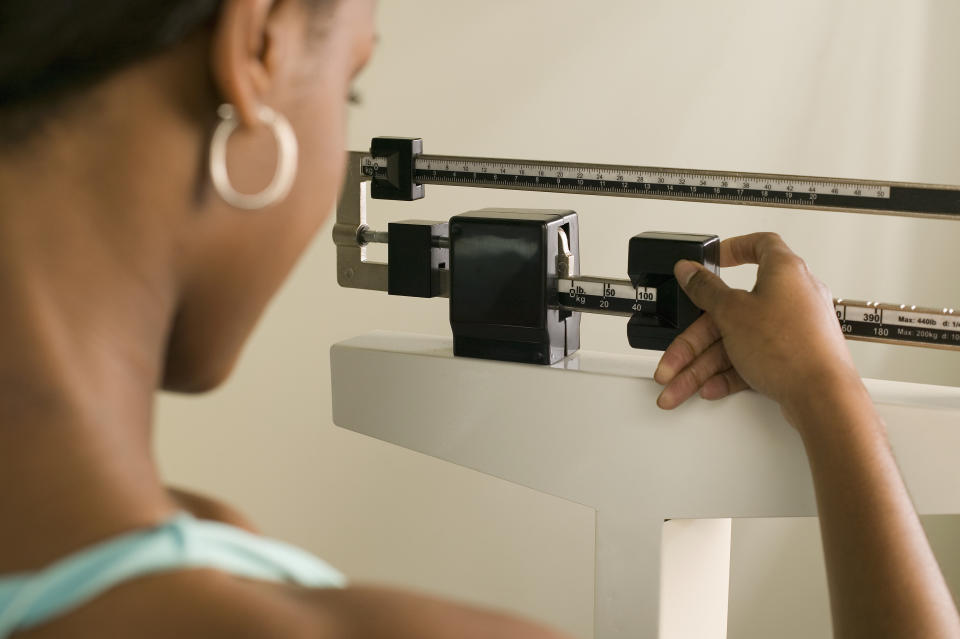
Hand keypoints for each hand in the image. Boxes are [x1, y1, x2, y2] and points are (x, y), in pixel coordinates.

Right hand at [654, 232, 860, 416]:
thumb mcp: (732, 312)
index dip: (734, 248)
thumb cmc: (792, 349)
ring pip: (739, 339)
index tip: (714, 258)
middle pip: (733, 308)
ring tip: (682, 381)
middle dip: (697, 337)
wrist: (822, 397)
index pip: (760, 244)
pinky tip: (711, 385)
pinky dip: (730, 370)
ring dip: (704, 363)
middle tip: (677, 349)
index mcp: (785, 271)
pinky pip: (753, 357)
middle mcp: (794, 296)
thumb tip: (689, 270)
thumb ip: (705, 289)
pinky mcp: (794, 356)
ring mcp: (795, 328)